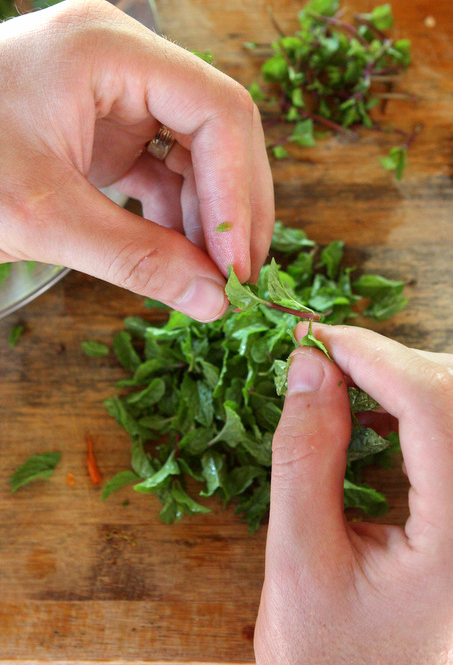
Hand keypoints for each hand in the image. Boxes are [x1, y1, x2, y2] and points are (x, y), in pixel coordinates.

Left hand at [0, 0, 273, 320]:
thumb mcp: (42, 216)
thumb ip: (135, 259)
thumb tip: (213, 302)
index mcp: (108, 52)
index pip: (215, 110)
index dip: (238, 192)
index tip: (239, 265)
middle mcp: (122, 63)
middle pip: (216, 130)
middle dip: (230, 207)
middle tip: (237, 277)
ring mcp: (116, 97)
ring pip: (196, 155)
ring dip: (206, 218)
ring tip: (207, 276)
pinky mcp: (106, 133)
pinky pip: (163, 172)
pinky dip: (175, 218)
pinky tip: (178, 258)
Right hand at [255, 323, 452, 664]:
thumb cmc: (326, 652)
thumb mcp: (298, 557)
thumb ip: (304, 456)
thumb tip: (311, 366)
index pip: (434, 407)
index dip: (373, 355)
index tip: (314, 338)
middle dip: (386, 360)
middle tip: (319, 356)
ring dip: (398, 377)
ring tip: (336, 379)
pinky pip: (447, 429)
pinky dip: (406, 404)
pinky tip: (366, 414)